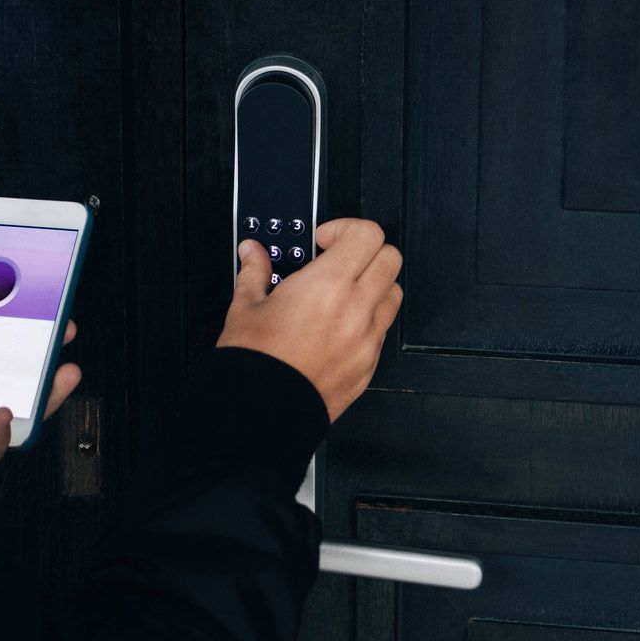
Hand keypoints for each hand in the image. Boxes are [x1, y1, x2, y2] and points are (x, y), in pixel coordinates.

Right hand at [214, 218, 402, 423]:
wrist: (261, 412)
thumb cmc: (255, 363)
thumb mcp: (245, 307)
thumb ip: (254, 271)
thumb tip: (252, 253)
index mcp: (327, 285)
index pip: (366, 234)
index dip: (346, 228)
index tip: (325, 240)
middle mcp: (355, 308)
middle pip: (390, 257)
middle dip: (366, 251)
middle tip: (339, 260)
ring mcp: (367, 338)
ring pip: (395, 292)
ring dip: (375, 284)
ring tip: (344, 292)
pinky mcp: (370, 364)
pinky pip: (384, 329)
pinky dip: (370, 318)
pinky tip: (342, 325)